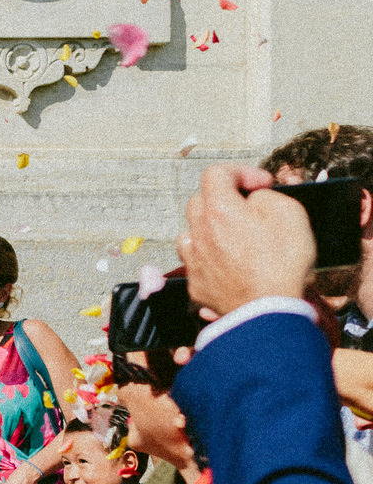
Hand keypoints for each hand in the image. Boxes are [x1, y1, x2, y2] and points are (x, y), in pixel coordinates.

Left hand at [181, 164, 316, 316]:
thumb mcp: (290, 213)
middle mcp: (198, 231)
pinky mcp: (197, 284)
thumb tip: (253, 200)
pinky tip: (230, 263)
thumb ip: (266, 197)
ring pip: (193, 231)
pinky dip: (210, 257)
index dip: (241, 172)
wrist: (269, 312)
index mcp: (218, 209)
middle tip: (251, 209)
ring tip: (237, 237)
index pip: (216, 173)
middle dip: (225, 198)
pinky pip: (197, 261)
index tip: (262, 184)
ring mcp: (194, 260)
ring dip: (212, 228)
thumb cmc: (283, 263)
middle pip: (200, 201)